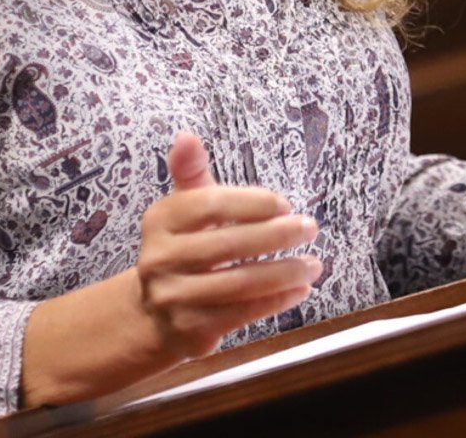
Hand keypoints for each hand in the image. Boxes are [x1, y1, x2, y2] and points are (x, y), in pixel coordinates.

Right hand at [133, 131, 319, 359]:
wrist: (152, 314)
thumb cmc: (183, 249)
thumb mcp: (184, 209)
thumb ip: (192, 173)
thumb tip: (188, 135)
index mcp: (161, 220)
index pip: (208, 204)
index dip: (250, 203)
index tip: (283, 204)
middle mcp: (160, 258)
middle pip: (227, 244)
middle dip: (276, 236)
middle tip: (310, 228)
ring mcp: (173, 297)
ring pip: (239, 283)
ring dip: (284, 272)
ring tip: (314, 264)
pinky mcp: (190, 329)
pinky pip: (242, 313)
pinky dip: (276, 301)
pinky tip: (300, 289)